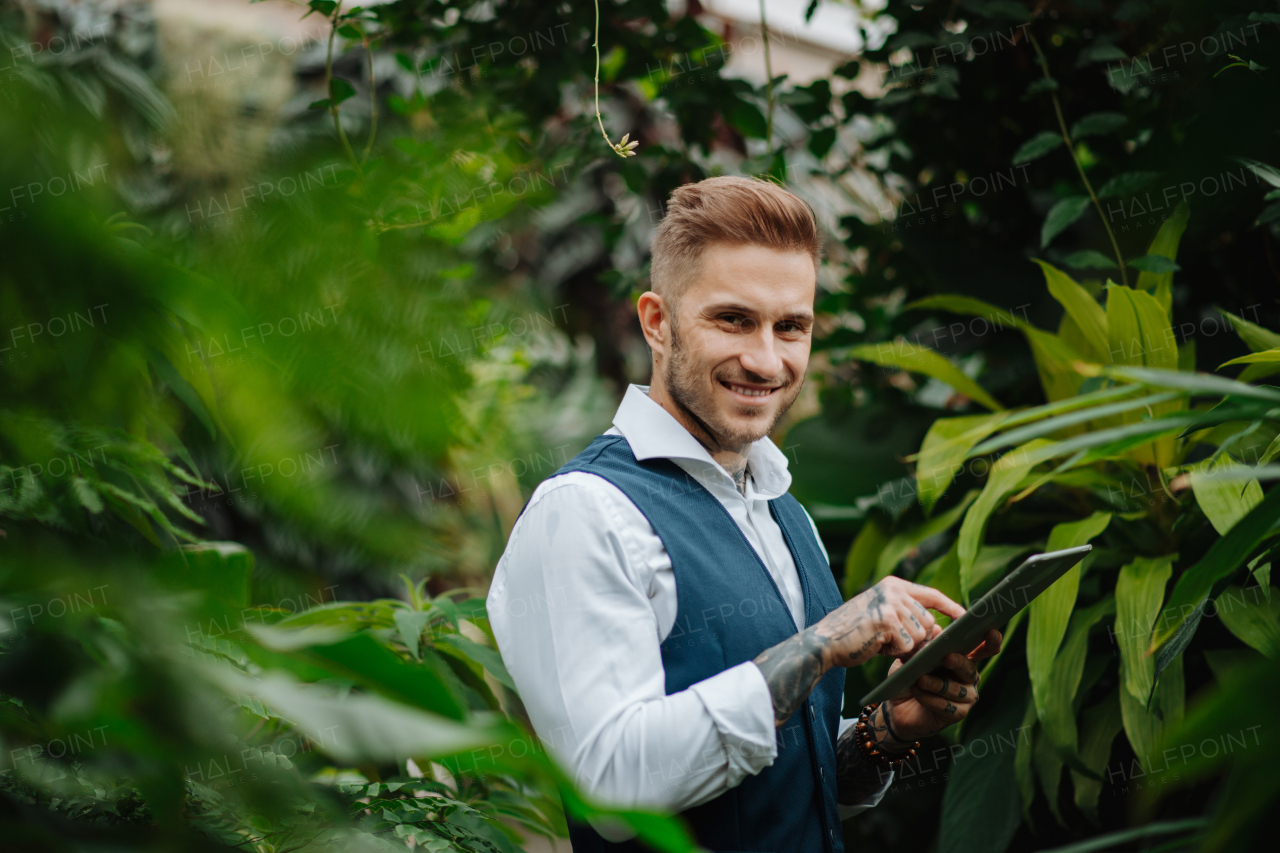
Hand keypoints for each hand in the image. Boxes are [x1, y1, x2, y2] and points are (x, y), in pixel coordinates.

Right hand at [812, 577, 965, 670]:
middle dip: (917, 638)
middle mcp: (894, 590)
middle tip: (890, 641)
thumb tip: (941, 631)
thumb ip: (910, 618)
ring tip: (881, 641)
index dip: (951, 607)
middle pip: (929, 621)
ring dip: (904, 646)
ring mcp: (891, 604)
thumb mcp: (884, 617)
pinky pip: (907, 645)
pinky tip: (877, 645)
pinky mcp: (887, 621)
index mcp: (893, 584)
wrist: (824, 641)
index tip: (966, 618)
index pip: (932, 594)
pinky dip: (894, 652)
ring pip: (920, 635)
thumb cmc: (854, 633)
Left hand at [879, 628, 1002, 743]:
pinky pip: (946, 706)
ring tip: (921, 679)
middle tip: (947, 658)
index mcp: (963, 659)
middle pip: (969, 669)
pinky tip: (917, 692)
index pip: (982, 649)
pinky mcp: (957, 714)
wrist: (897, 706)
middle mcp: (969, 678)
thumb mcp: (912, 656)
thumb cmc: (909, 676)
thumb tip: (936, 630)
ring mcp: (965, 697)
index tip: (991, 631)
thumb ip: (924, 643)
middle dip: (959, 662)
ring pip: (956, 689)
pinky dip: (930, 698)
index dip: (990, 641)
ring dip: (937, 684)